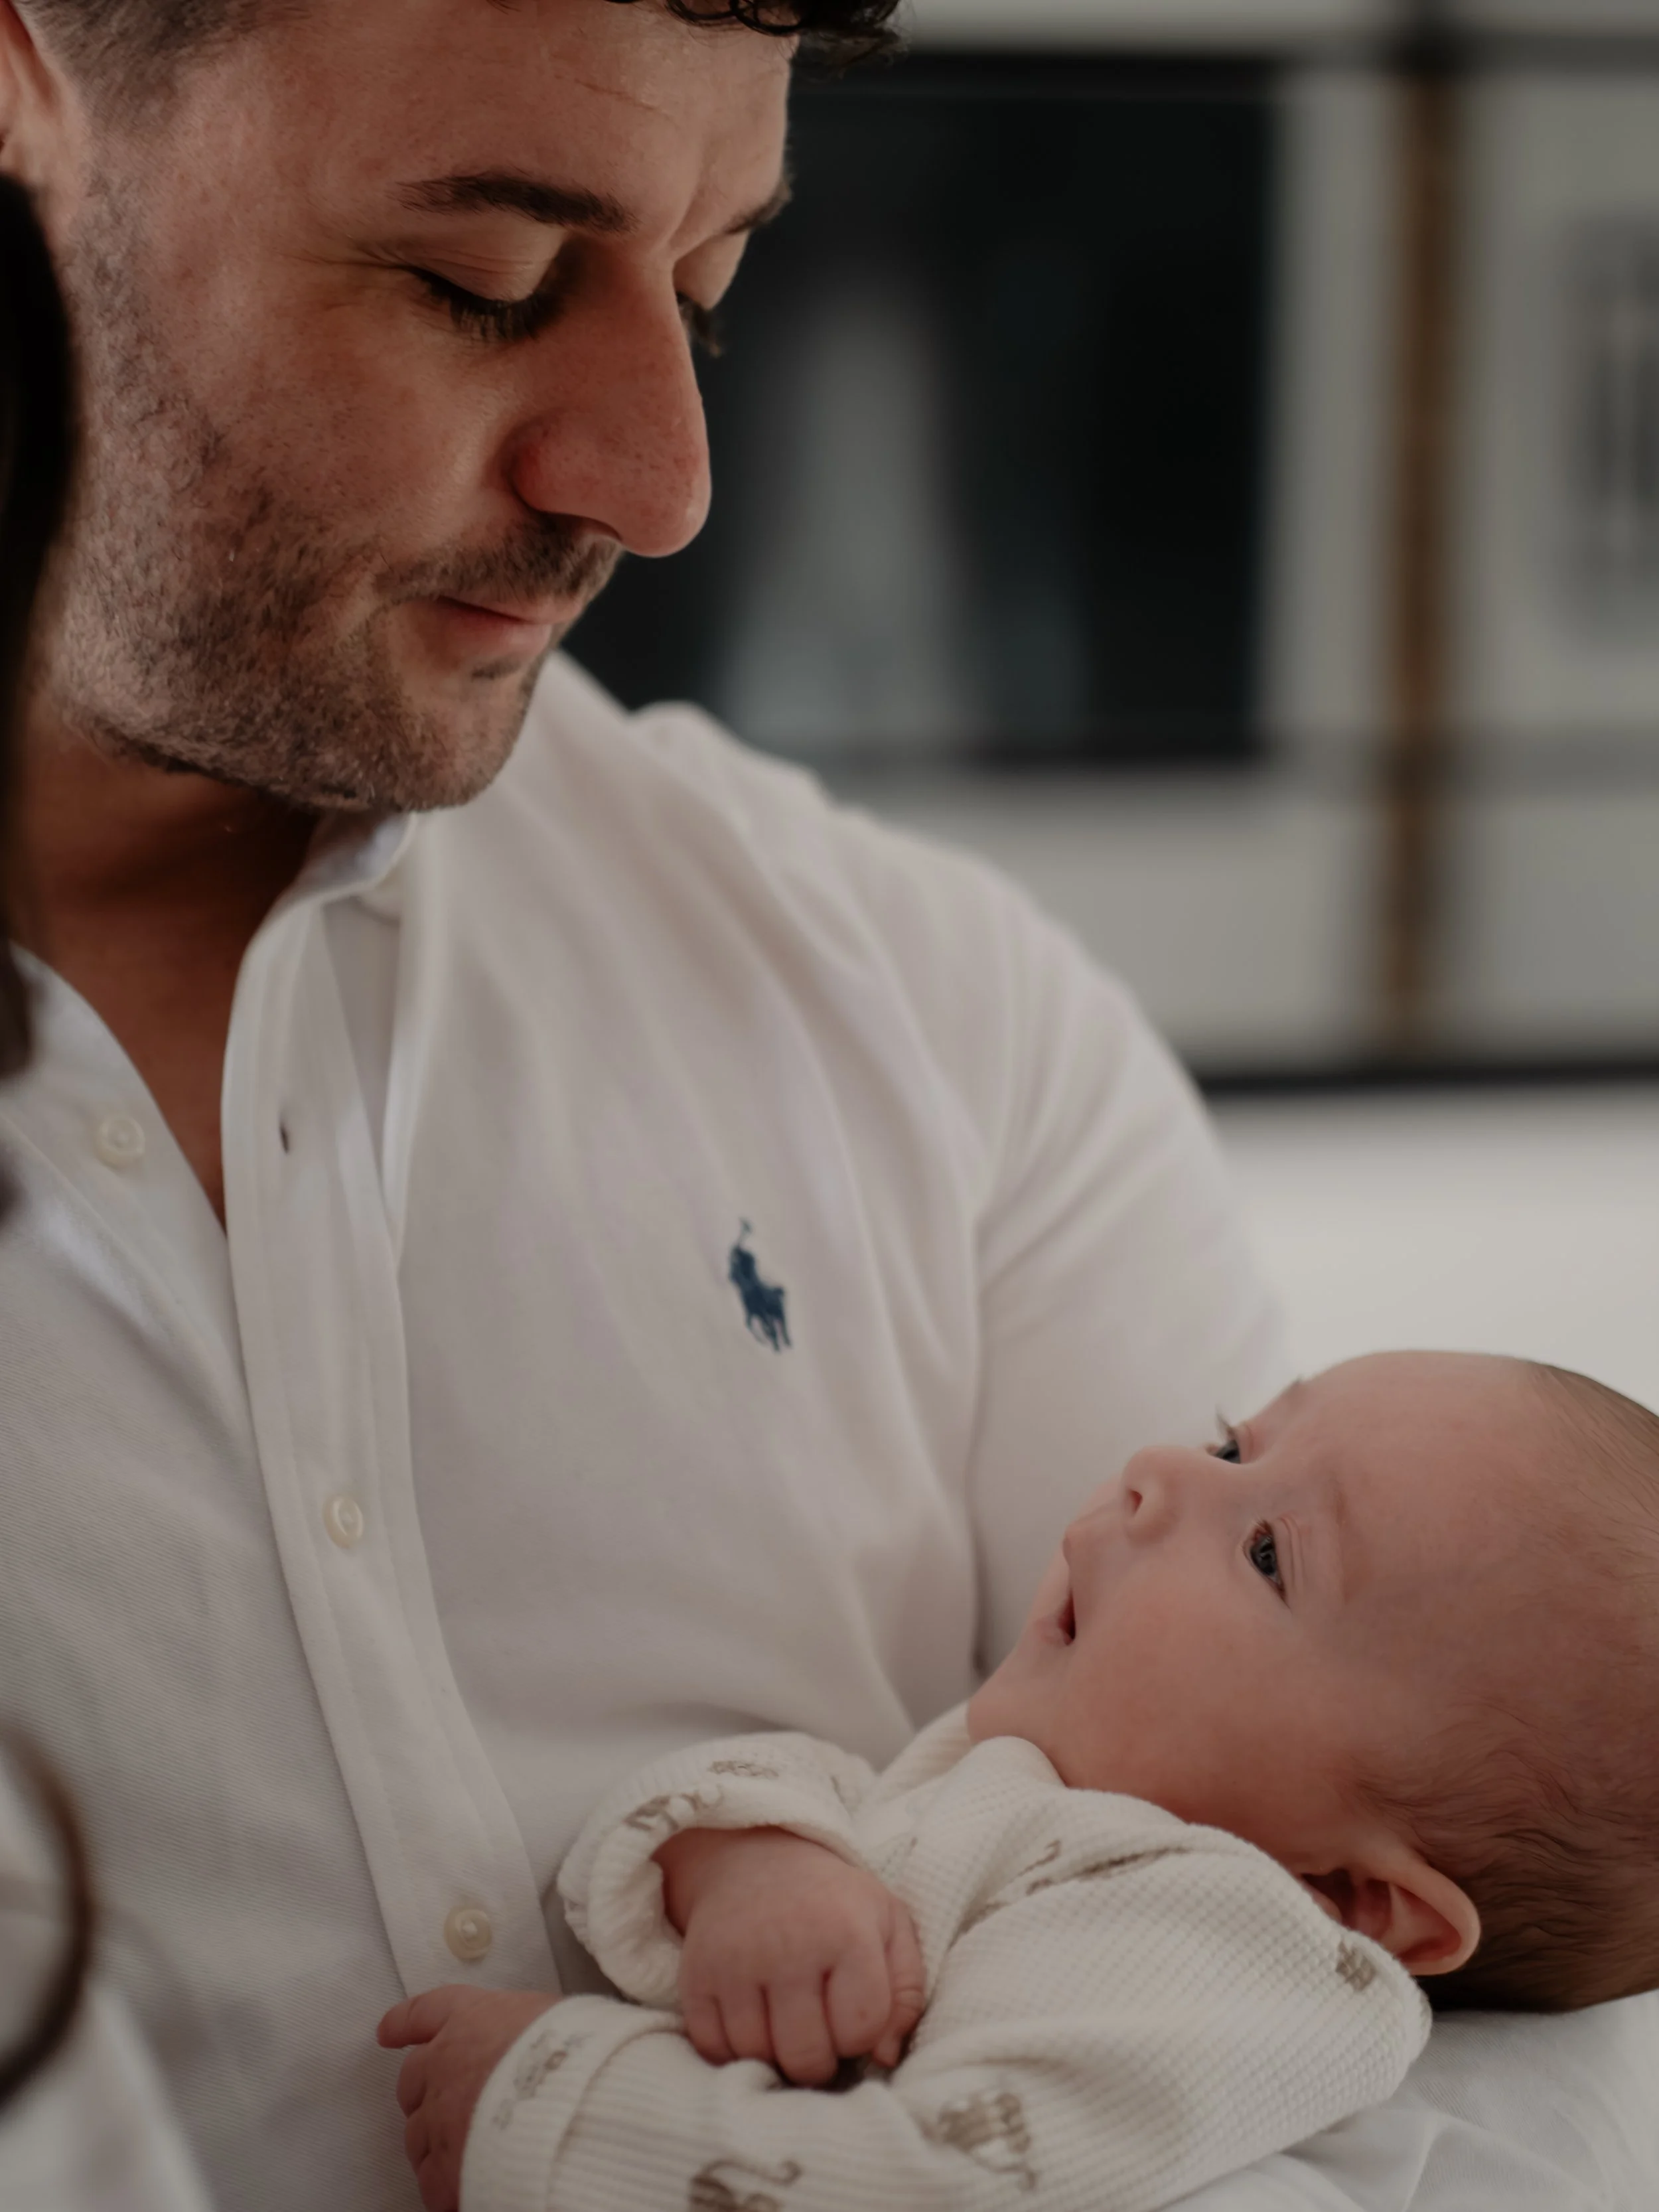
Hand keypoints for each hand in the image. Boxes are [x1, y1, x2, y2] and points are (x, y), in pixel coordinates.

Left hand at [378, 1984, 557, 2211]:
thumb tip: (537, 2040)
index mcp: (471, 2019)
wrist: (578, 2106)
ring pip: (417, 2135)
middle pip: (413, 2079)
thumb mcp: (556, 2019)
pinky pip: (431, 2182)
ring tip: (467, 2152)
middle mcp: (444, 2065)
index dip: (404, 2023)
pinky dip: (446, 2185)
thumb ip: (527, 2028)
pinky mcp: (444, 2172)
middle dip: (425, 2092)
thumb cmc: (578, 2056)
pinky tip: (468, 2185)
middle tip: (447, 2104)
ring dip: (436, 2142)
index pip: (426, 2013)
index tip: (389, 2031)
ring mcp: (438, 2120)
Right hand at [655, 1827, 925, 2085]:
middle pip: (807, 2057)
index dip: (861, 2035)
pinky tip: (751, 2025)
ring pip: (759, 2058)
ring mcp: (736, 1962)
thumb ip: (905, 1992)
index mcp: (846, 1933)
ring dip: (775, 2057)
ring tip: (785, 2027)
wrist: (755, 1859)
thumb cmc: (833, 1902)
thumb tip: (884, 2058)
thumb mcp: (889, 1925)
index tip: (852, 2013)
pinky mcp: (696, 1976)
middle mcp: (789, 1947)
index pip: (861, 2031)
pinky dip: (732, 2052)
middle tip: (818, 2032)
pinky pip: (713, 2049)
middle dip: (820, 2059)